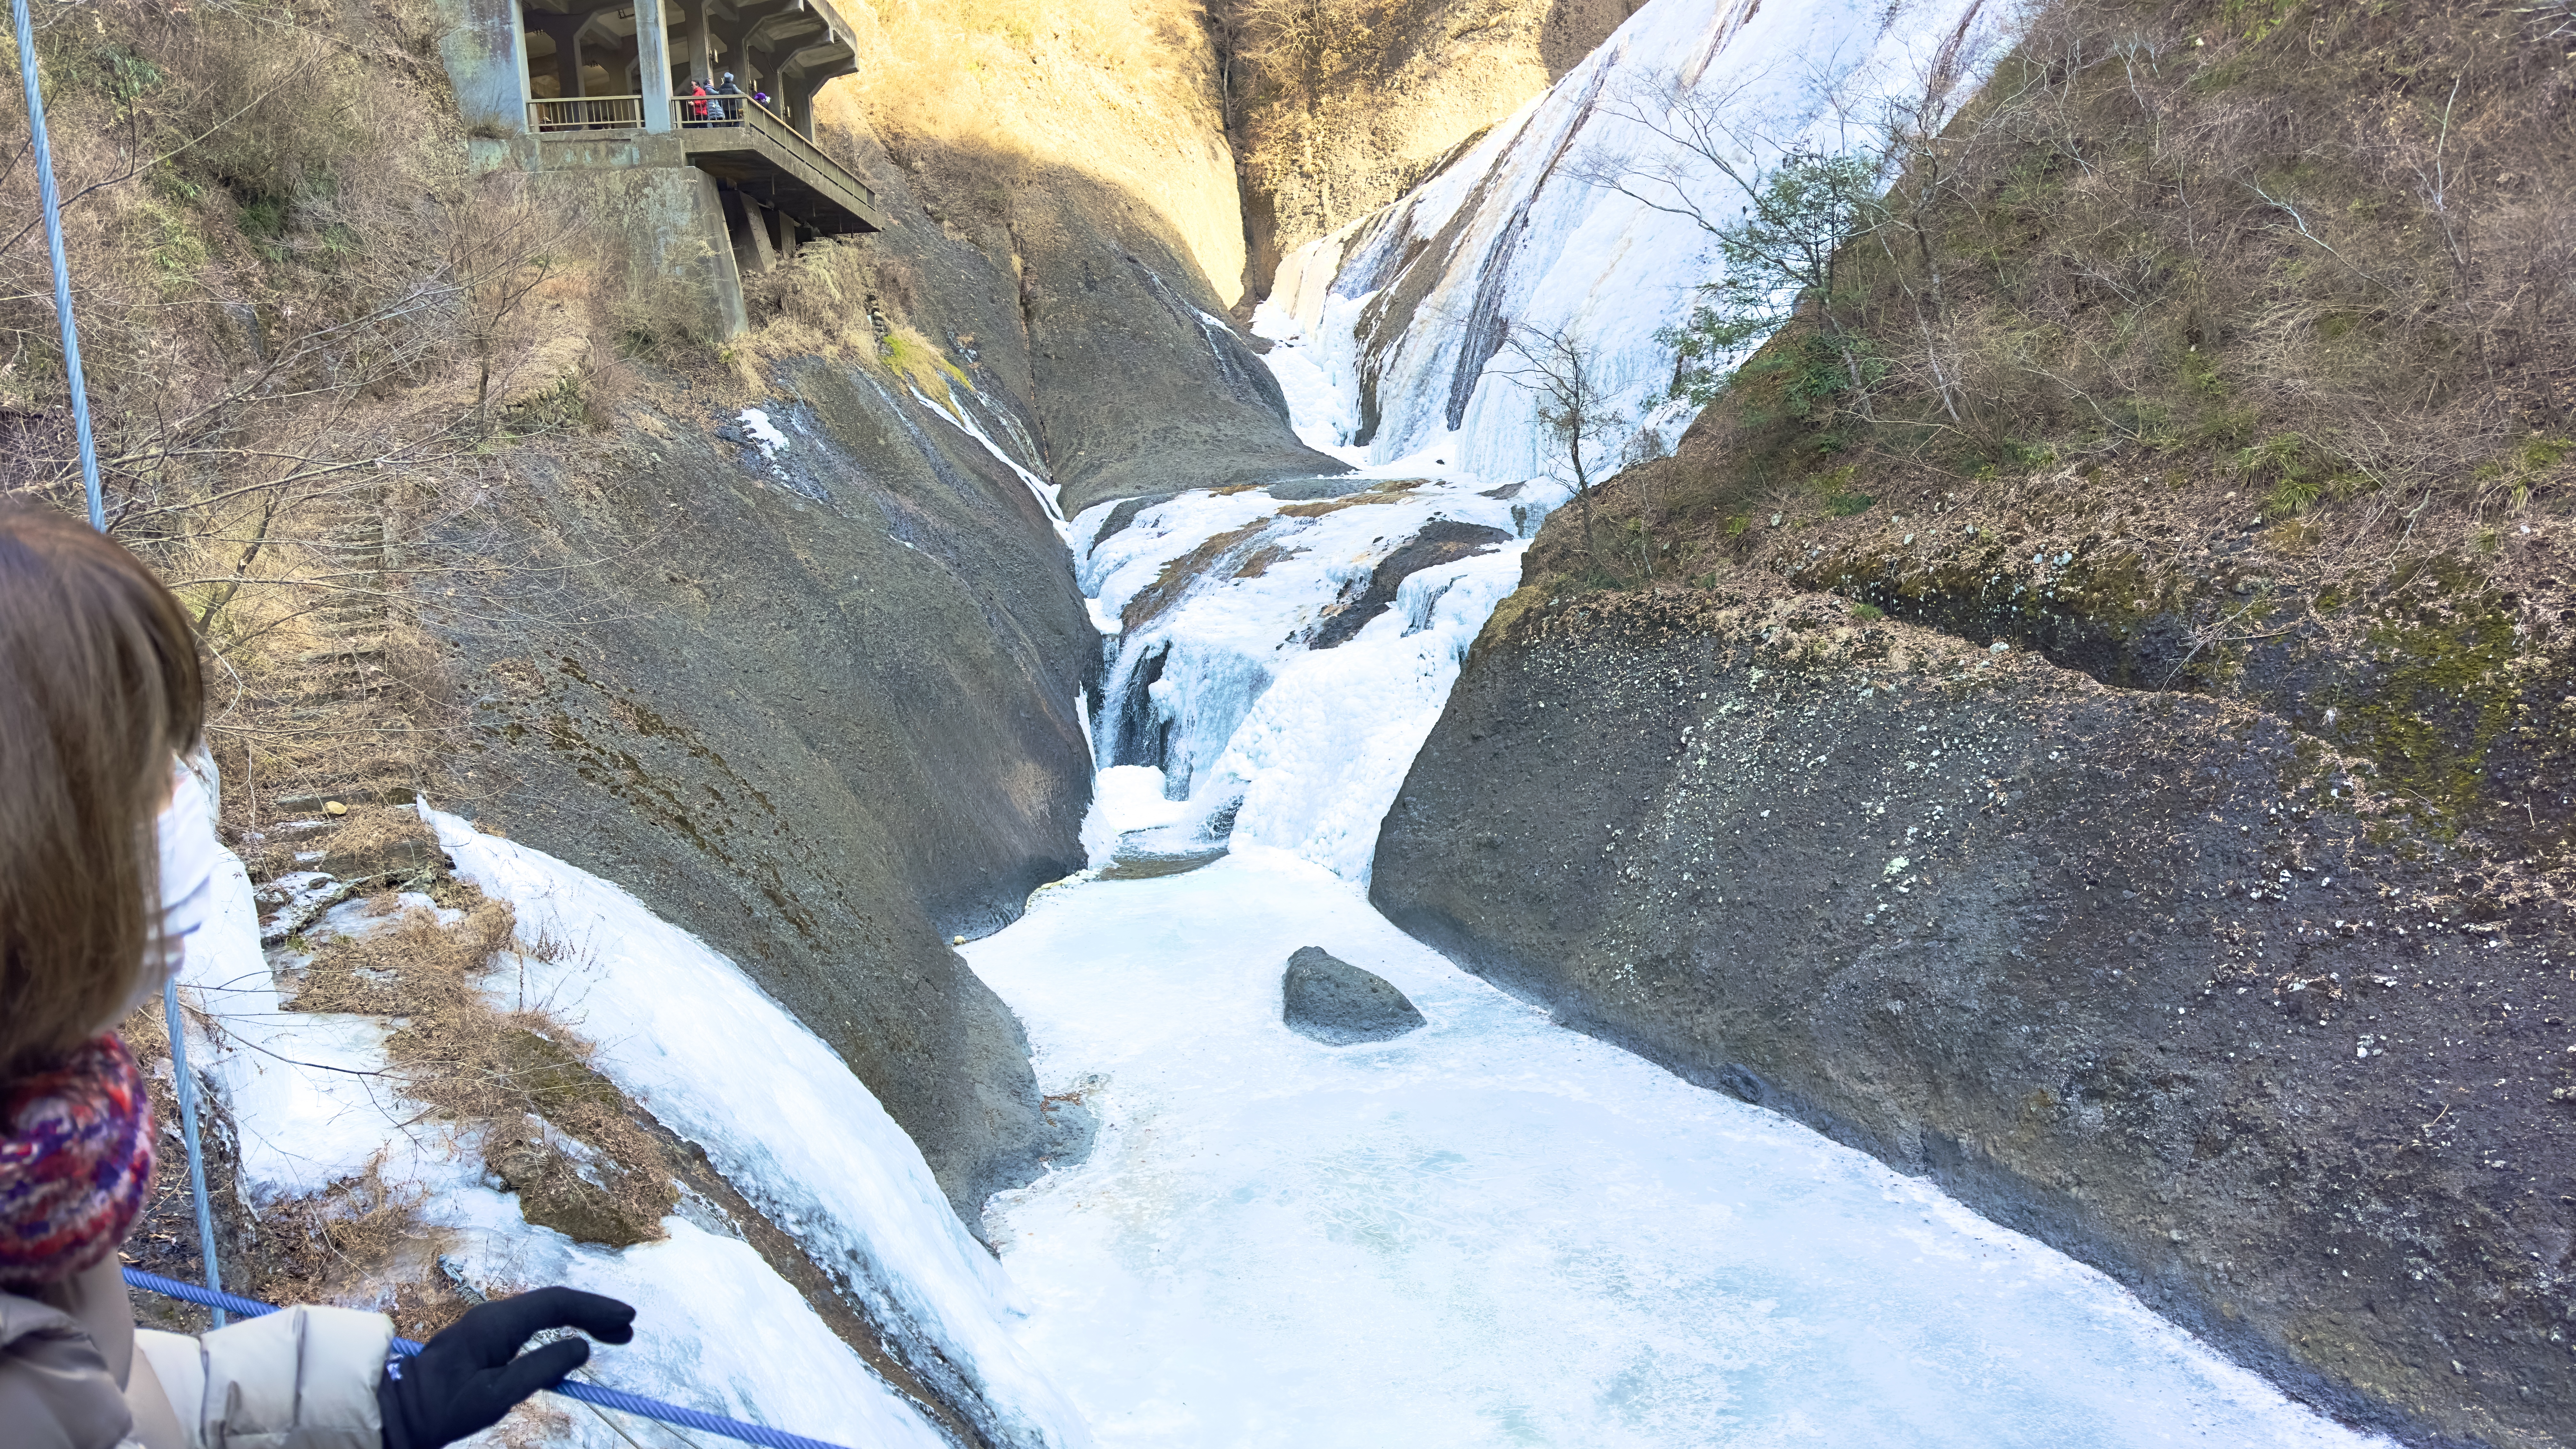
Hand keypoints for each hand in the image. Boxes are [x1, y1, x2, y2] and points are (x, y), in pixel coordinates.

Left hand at [376, 1287, 635, 1448]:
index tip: (627, 1318)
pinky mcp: (484, 1339)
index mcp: (498, 1323)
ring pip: (544, 1312)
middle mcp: (494, 1315)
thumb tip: (582, 1348)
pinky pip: (531, 1325)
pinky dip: (559, 1329)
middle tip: (628, 1331)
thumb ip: (541, 1368)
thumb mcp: (497, 1396)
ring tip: (612, 1336)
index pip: (557, 1303)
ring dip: (580, 1321)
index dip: (596, 1308)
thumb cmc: (443, 1408)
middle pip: (554, 1302)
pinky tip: (573, 1344)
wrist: (396, 1412)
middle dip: (594, 1313)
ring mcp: (488, 1325)